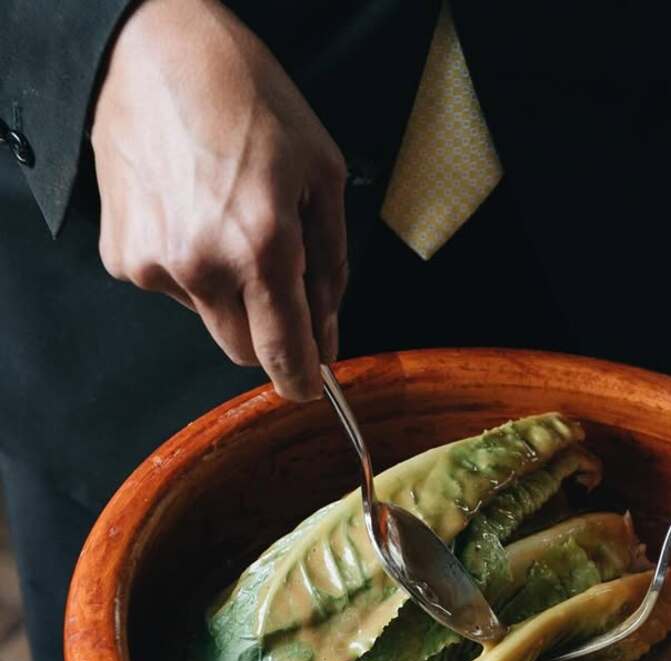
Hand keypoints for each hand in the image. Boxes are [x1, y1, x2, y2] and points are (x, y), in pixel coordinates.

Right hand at [92, 0, 347, 400]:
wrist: (151, 48)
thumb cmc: (249, 99)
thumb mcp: (323, 176)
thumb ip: (331, 268)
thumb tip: (328, 333)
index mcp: (262, 247)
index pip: (283, 353)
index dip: (302, 379)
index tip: (310, 386)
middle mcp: (203, 266)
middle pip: (245, 350)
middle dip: (270, 332)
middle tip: (280, 280)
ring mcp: (156, 265)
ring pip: (209, 320)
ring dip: (229, 294)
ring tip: (229, 222)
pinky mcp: (123, 257)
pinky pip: (172, 290)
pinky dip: (190, 270)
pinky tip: (193, 214)